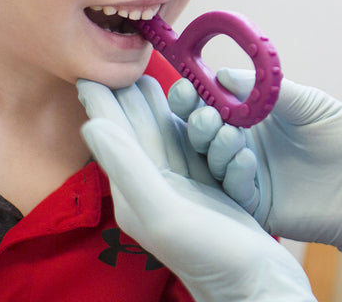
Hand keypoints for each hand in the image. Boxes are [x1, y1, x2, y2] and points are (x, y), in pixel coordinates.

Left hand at [77, 76, 314, 301]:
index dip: (99, 101)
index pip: (112, 134)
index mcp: (133, 187)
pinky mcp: (204, 184)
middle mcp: (151, 182)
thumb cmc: (208, 256)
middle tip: (113, 62)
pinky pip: (188, 141)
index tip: (85, 71)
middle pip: (135, 127)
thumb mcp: (162, 212)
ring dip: (152, 102)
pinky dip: (182, 118)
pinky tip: (181, 102)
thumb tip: (91, 124)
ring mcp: (177, 182)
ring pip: (161, 130)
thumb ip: (126, 166)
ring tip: (142, 74)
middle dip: (125, 94)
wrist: (256, 287)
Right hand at [169, 69, 341, 292]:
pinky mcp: (255, 203)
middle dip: (196, 120)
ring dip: (214, 144)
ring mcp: (245, 173)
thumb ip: (264, 89)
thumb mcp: (307, 102)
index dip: (192, 94)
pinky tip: (247, 161)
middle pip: (198, 130)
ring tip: (233, 136)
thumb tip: (222, 75)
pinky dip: (232, 172)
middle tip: (208, 115)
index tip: (188, 87)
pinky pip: (231, 188)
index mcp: (247, 115)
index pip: (207, 101)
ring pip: (209, 159)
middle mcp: (240, 142)